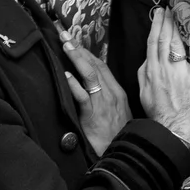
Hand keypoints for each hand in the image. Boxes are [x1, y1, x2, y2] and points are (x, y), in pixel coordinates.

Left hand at [58, 28, 131, 155]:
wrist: (125, 157)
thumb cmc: (116, 138)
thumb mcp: (115, 115)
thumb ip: (104, 100)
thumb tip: (90, 89)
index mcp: (117, 93)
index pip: (101, 66)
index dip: (87, 51)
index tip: (75, 39)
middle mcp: (112, 94)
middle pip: (95, 65)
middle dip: (79, 47)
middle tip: (64, 32)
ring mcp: (104, 104)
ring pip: (90, 75)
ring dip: (76, 57)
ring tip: (64, 44)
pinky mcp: (94, 116)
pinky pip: (83, 97)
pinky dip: (74, 84)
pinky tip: (66, 75)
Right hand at [139, 8, 189, 145]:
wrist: (170, 128)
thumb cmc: (158, 114)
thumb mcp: (143, 93)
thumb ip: (144, 74)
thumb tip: (147, 61)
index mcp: (149, 70)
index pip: (151, 42)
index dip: (155, 26)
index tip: (158, 15)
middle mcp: (162, 67)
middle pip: (164, 38)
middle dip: (167, 20)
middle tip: (170, 7)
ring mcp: (178, 71)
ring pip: (177, 42)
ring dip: (179, 26)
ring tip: (182, 12)